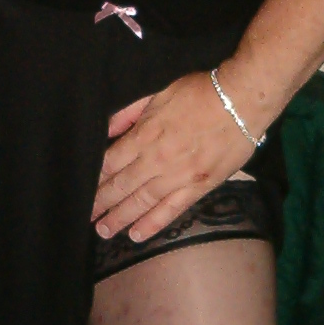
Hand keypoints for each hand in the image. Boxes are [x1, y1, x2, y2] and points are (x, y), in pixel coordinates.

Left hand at [91, 72, 255, 244]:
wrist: (242, 101)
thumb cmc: (200, 90)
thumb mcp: (158, 90)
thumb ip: (129, 111)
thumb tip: (107, 129)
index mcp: (145, 135)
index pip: (110, 164)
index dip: (95, 179)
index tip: (81, 189)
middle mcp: (157, 161)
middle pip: (121, 186)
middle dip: (101, 203)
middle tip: (85, 217)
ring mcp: (179, 177)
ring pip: (142, 203)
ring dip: (120, 218)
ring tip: (103, 231)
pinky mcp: (199, 186)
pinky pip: (171, 210)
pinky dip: (152, 224)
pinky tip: (136, 235)